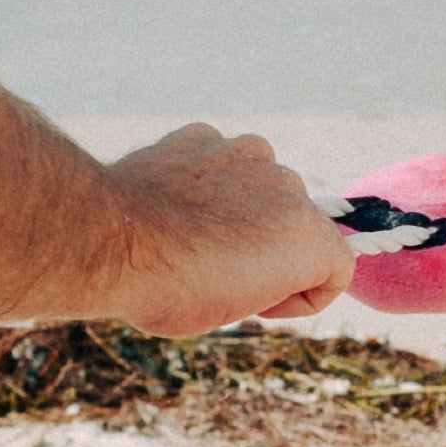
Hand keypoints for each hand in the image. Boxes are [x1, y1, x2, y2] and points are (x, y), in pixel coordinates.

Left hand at [97, 125, 350, 332]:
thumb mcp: (233, 308)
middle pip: (297, 223)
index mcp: (309, 236)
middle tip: (223, 274)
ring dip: (242, 207)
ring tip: (196, 237)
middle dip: (271, 247)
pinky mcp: (201, 138)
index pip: (336, 269)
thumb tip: (254, 260)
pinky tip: (175, 204)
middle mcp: (287, 184)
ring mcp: (243, 153)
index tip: (261, 306)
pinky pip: (218, 160)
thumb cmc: (173, 289)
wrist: (109, 242)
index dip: (300, 297)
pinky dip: (205, 179)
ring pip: (260, 183)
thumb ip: (264, 279)